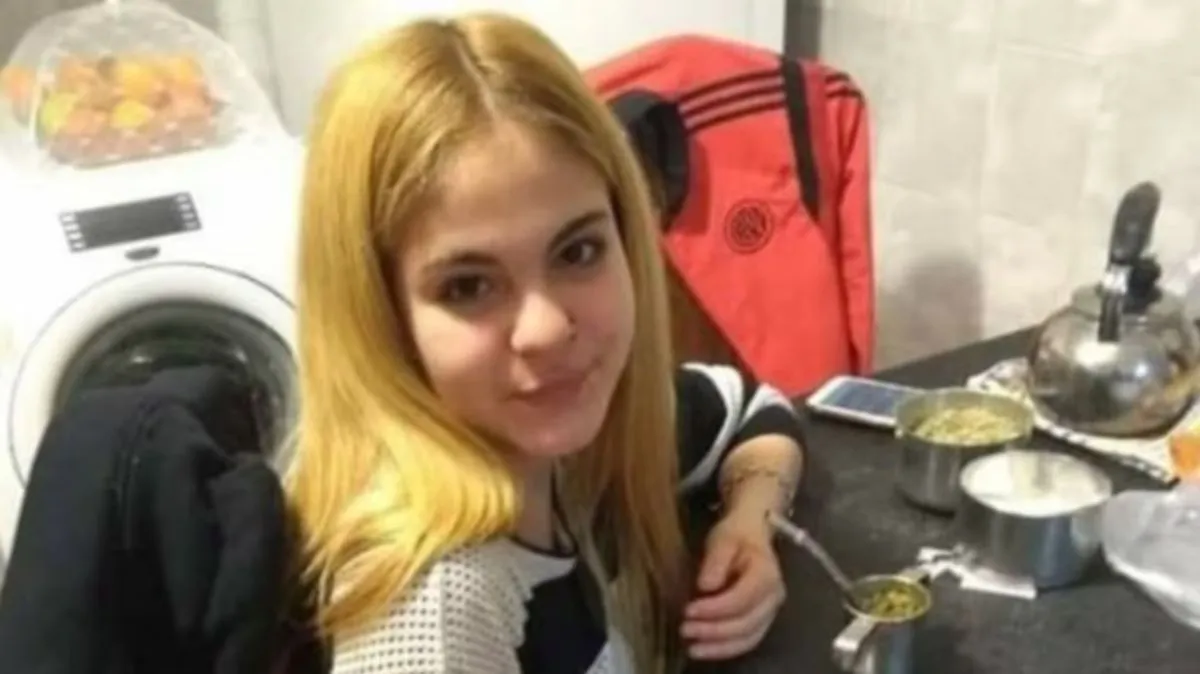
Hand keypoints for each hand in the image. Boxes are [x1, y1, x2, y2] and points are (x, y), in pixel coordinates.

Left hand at [681, 510, 784, 659]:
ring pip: (748, 638)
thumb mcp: (723, 539)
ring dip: (719, 646)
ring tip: (692, 647)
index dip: (714, 608)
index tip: (688, 610)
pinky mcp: (762, 621)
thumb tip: (705, 586)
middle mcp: (773, 596)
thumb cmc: (736, 535)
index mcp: (766, 573)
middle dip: (714, 630)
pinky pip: (747, 641)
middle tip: (685, 629)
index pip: (741, 598)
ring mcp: (770, 611)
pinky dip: (726, 649)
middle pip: (746, 623)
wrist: (752, 534)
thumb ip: (716, 561)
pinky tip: (704, 649)